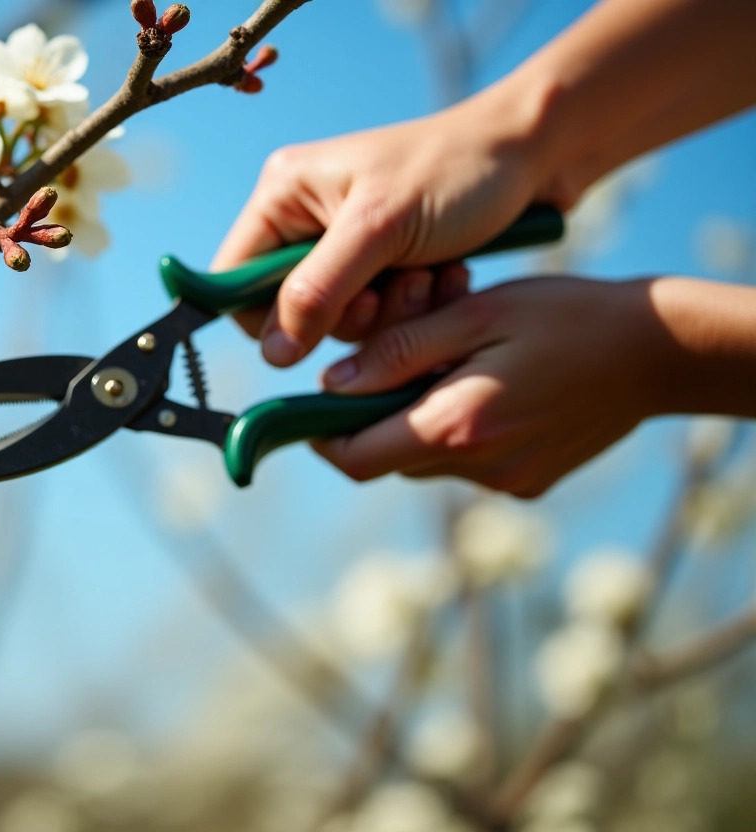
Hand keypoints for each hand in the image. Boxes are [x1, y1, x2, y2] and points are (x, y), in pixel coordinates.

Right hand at [211, 90, 552, 365]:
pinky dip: (412, 308)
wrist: (535, 154)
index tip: (314, 329)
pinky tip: (446, 277)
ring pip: (337, 322)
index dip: (264, 317)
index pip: (235, 280)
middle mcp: (305, 221)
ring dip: (388, 313)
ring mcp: (346, 245)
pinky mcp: (384, 265)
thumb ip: (317, 291)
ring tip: (429, 277)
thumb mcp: (379, 230)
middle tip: (388, 292)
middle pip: (289, 310)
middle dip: (345, 315)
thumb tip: (273, 353)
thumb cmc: (456, 172)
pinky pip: (378, 317)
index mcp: (284, 195)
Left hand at [313, 277, 665, 497]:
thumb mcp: (476, 313)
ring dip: (414, 421)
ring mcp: (506, 482)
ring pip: (424, 459)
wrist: (659, 353)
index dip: (319, 436)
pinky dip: (453, 431)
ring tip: (445, 363)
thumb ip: (400, 351)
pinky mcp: (527, 484)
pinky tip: (483, 385)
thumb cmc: (567, 316)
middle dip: (369, 418)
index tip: (306, 407)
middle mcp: (477, 469)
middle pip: (387, 458)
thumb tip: (333, 383)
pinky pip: (464, 464)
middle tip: (384, 362)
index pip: (356, 459)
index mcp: (458, 427)